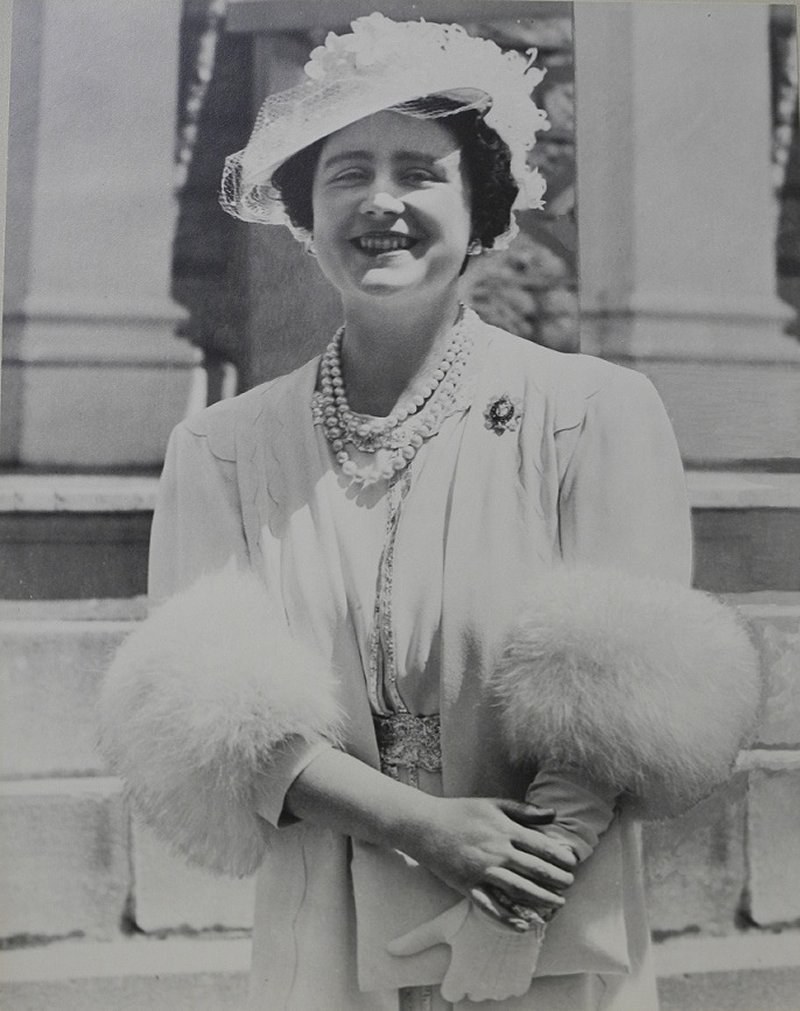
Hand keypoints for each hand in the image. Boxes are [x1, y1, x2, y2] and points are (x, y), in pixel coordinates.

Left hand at [388, 898, 545, 1001]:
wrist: (513, 906)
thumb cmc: (474, 914)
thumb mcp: (443, 924)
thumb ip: (416, 940)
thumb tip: (388, 949)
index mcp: (461, 978)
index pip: (450, 993)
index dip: (452, 976)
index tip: (457, 958)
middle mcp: (482, 989)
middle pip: (471, 992)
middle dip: (471, 976)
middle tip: (474, 949)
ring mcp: (503, 988)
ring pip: (491, 991)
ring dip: (490, 977)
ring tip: (490, 949)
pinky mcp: (521, 983)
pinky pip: (510, 988)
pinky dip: (508, 977)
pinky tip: (505, 955)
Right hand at [400, 796, 576, 926]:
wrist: (425, 825)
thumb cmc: (460, 812)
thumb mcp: (493, 804)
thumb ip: (524, 810)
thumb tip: (553, 814)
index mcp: (505, 830)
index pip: (542, 846)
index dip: (561, 858)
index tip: (572, 864)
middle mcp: (497, 851)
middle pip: (535, 870)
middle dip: (558, 881)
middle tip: (569, 886)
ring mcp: (482, 870)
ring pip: (519, 890)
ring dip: (542, 900)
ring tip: (557, 904)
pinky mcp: (468, 886)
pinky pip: (491, 906)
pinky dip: (509, 917)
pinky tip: (524, 924)